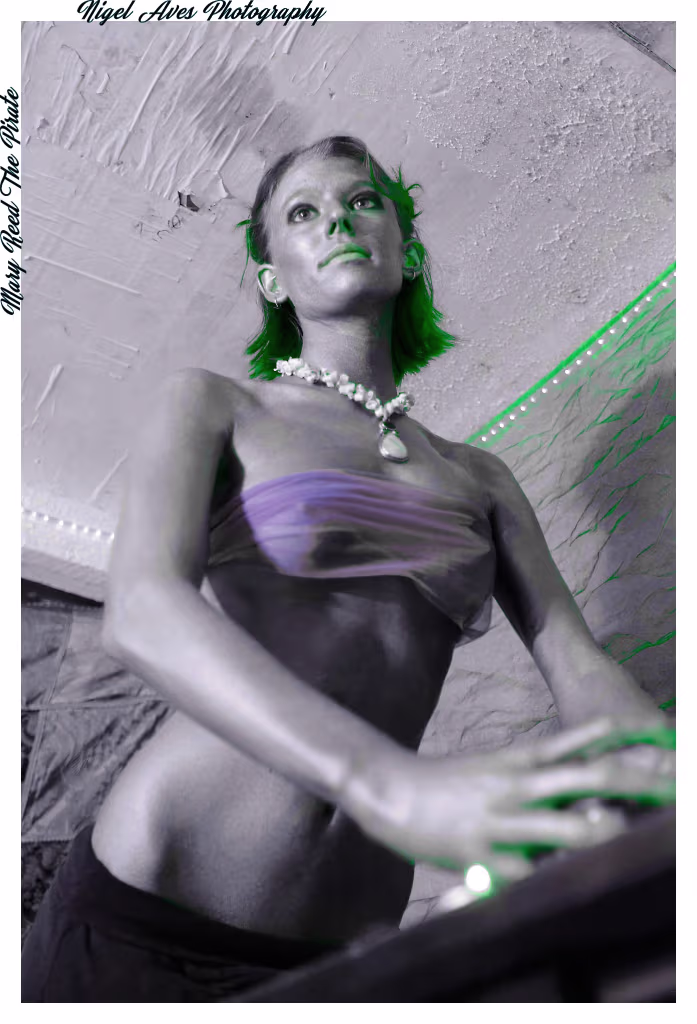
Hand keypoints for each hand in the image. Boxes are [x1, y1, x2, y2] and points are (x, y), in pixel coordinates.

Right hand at [344, 716, 674, 887]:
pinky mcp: (480, 853)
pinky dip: (546, 873)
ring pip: (560, 826)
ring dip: (595, 830)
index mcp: (512, 761)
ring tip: (619, 828)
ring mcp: (498, 820)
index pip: (566, 744)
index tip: (635, 730)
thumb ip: (528, 776)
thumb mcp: (488, 768)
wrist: (389, 790)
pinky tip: (562, 879)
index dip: (600, 737)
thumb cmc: (443, 783)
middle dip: (622, 781)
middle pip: (578, 779)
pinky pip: (523, 868)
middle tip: (657, 786)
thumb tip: (572, 786)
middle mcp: (512, 786)